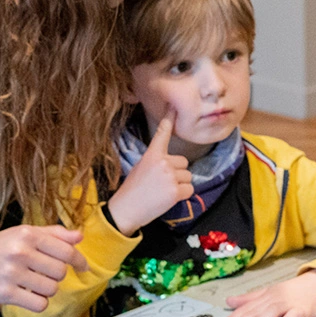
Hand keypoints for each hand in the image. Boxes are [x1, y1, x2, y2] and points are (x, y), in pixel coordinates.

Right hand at [0, 225, 88, 310]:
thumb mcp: (24, 232)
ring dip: (48, 289)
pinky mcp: (4, 293)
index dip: (78, 261)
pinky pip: (38, 304)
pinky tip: (30, 296)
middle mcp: (21, 252)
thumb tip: (79, 237)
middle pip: (60, 271)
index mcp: (28, 235)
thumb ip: (53, 234)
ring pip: (51, 289)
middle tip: (45, 273)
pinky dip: (39, 302)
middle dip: (57, 275)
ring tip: (36, 284)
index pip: (66, 250)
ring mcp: (12, 273)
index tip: (82, 267)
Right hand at [107, 109, 192, 235]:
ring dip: (180, 185)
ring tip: (163, 192)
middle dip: (177, 173)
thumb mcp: (141, 167)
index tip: (174, 106)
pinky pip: (190, 189)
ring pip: (188, 176)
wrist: (125, 210)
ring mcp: (170, 176)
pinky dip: (182, 195)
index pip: (162, 133)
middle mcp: (163, 162)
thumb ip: (156, 161)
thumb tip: (172, 162)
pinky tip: (168, 199)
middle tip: (161, 183)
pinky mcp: (176, 191)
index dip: (169, 119)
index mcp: (152, 155)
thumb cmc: (132, 190)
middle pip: (184, 162)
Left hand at [219, 271, 315, 316]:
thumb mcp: (269, 292)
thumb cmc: (292, 291)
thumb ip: (249, 298)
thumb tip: (230, 301)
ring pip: (272, 313)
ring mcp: (288, 304)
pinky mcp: (301, 310)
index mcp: (266, 296)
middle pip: (256, 310)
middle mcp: (275, 299)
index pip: (247, 307)